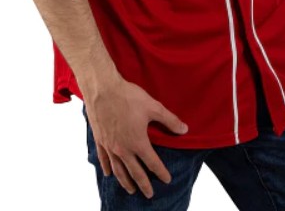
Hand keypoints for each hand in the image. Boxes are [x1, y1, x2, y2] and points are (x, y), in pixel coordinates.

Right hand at [84, 74, 188, 198]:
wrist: (102, 89)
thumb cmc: (128, 96)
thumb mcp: (153, 107)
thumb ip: (169, 120)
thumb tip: (185, 130)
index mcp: (138, 142)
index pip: (152, 163)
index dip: (161, 172)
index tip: (167, 180)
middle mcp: (123, 149)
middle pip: (135, 172)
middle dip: (144, 184)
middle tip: (149, 194)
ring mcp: (110, 146)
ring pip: (118, 170)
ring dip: (125, 181)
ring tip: (131, 189)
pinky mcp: (99, 140)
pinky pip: (103, 159)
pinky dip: (107, 168)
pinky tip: (108, 174)